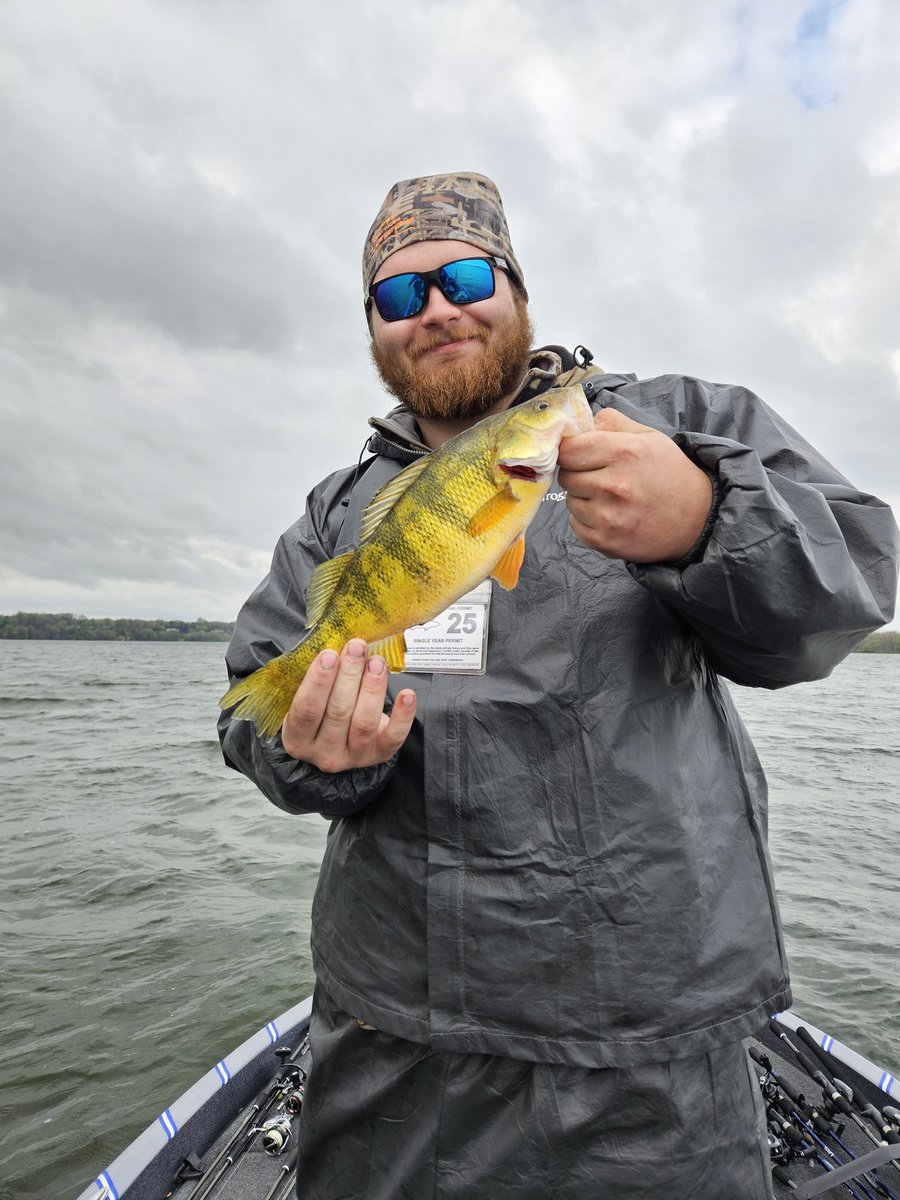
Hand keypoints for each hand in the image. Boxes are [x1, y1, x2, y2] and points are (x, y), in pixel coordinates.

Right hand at [280, 638, 416, 771]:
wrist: (339, 745)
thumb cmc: (322, 714)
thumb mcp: (309, 700)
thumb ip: (318, 679)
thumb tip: (336, 645)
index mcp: (298, 738)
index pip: (306, 710)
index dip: (318, 681)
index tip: (329, 655)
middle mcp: (324, 753)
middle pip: (337, 713)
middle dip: (349, 676)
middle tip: (357, 648)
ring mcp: (353, 757)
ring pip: (364, 723)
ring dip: (372, 688)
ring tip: (376, 662)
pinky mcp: (379, 755)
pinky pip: (393, 736)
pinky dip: (403, 715)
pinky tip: (407, 694)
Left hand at [557, 408, 713, 561]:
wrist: (696, 519)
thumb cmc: (670, 473)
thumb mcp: (649, 436)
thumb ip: (612, 423)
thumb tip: (580, 424)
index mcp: (624, 453)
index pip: (568, 450)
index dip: (570, 450)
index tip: (578, 454)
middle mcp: (613, 486)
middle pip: (566, 476)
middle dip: (578, 473)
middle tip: (600, 476)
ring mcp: (608, 517)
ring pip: (569, 501)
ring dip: (583, 498)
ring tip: (610, 497)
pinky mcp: (605, 541)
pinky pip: (575, 525)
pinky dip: (587, 520)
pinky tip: (609, 515)